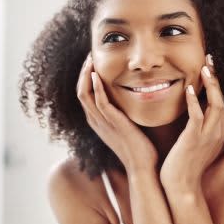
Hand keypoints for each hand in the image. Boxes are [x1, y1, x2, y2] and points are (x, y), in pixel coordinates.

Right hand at [76, 53, 157, 171]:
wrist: (143, 167)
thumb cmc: (139, 148)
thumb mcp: (127, 126)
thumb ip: (125, 113)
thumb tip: (133, 97)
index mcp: (97, 121)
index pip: (84, 94)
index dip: (86, 77)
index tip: (93, 63)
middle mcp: (95, 121)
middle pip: (80, 91)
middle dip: (83, 72)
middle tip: (90, 56)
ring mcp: (102, 122)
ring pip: (84, 94)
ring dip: (87, 75)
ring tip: (91, 60)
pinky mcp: (112, 123)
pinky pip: (99, 102)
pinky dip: (96, 87)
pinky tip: (98, 74)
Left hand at [160, 54, 223, 193]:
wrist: (181, 187)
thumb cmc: (184, 165)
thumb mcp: (195, 143)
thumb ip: (197, 127)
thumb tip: (191, 113)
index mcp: (219, 131)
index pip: (220, 102)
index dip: (216, 83)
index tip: (210, 66)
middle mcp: (218, 132)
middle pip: (221, 99)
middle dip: (216, 78)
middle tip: (209, 59)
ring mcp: (208, 136)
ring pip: (215, 104)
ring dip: (210, 85)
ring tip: (204, 67)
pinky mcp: (195, 139)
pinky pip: (197, 116)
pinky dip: (195, 101)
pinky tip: (190, 89)